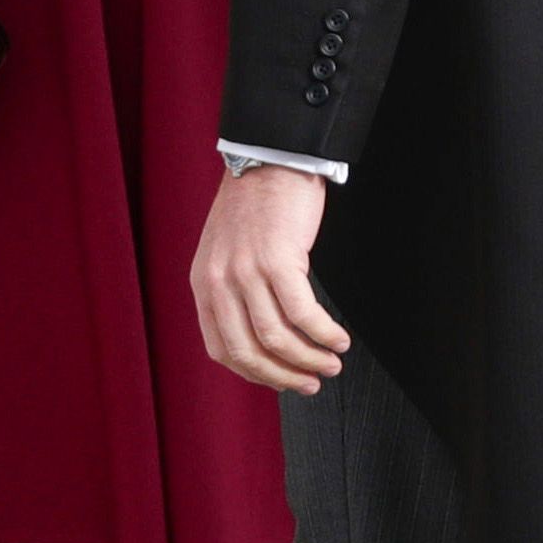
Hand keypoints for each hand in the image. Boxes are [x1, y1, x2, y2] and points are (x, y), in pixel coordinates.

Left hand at [191, 165, 350, 392]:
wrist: (271, 159)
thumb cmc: (257, 205)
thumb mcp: (229, 253)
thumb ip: (235, 292)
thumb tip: (266, 339)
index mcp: (204, 283)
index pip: (222, 349)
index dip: (255, 374)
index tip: (282, 382)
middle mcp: (219, 281)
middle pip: (248, 351)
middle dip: (284, 375)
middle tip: (312, 383)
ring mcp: (246, 271)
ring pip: (277, 337)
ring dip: (309, 358)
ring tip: (332, 362)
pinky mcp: (277, 259)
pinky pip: (302, 313)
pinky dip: (323, 333)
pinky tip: (338, 337)